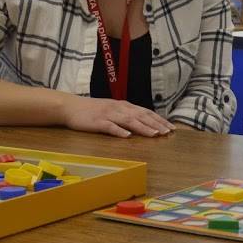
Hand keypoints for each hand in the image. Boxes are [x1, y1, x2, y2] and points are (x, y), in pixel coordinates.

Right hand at [60, 96, 174, 137]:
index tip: (171, 127)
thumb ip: (128, 115)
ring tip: (154, 134)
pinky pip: (110, 127)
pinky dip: (119, 131)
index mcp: (125, 106)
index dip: (159, 119)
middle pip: (141, 116)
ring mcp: (108, 114)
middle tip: (168, 132)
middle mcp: (119, 108)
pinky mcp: (97, 122)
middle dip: (156, 124)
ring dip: (143, 127)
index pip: (146, 112)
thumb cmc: (93, 110)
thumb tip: (145, 122)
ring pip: (129, 121)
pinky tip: (127, 136)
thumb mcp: (114, 110)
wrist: (71, 107)